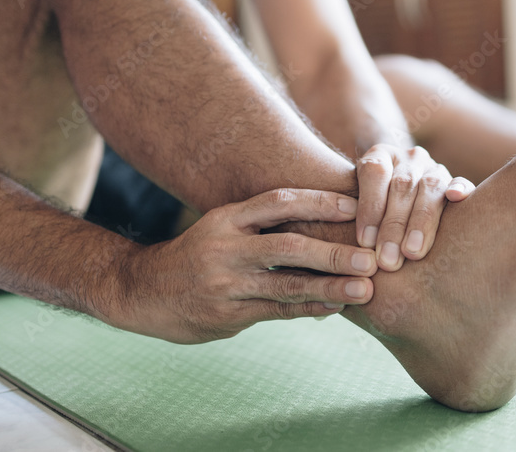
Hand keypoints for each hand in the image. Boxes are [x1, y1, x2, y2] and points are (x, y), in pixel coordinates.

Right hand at [112, 189, 376, 343]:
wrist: (142, 292)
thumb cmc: (197, 255)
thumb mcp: (222, 227)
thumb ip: (263, 224)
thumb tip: (323, 214)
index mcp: (227, 218)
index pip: (279, 202)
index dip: (319, 201)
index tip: (357, 204)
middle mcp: (225, 248)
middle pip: (289, 246)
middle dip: (334, 252)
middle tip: (372, 256)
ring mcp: (225, 284)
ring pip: (287, 285)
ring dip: (330, 287)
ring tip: (365, 288)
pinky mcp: (226, 315)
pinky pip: (277, 312)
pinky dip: (309, 309)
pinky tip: (336, 307)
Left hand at [356, 144, 473, 271]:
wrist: (397, 195)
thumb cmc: (371, 210)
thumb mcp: (357, 204)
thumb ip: (356, 218)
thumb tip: (359, 249)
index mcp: (381, 155)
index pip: (375, 172)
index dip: (370, 206)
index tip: (365, 241)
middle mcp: (409, 158)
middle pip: (403, 186)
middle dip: (394, 225)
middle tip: (388, 260)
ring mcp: (434, 168)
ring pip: (431, 188)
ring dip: (421, 222)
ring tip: (412, 252)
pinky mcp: (455, 181)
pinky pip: (462, 182)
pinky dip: (460, 189)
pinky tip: (456, 198)